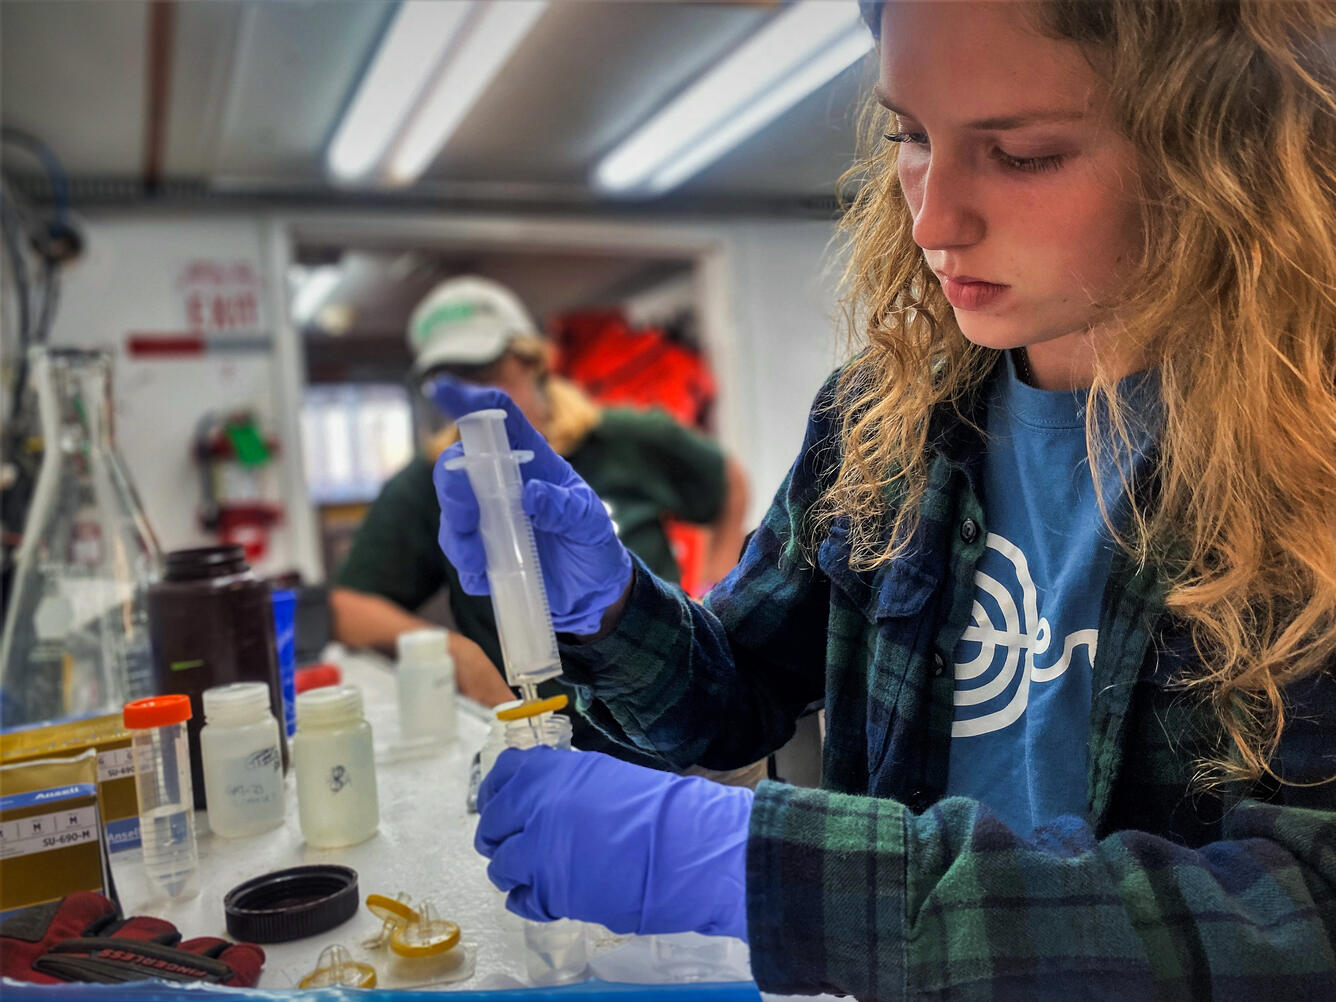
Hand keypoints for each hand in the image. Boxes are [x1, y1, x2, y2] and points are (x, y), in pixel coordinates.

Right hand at [430, 378, 632, 635]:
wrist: (594, 591)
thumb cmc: (593, 542)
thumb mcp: (591, 521)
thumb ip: (566, 507)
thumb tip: (531, 495)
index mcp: (532, 462)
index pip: (498, 419)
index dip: (469, 400)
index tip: (442, 389)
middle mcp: (503, 486)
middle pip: (458, 468)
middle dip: (452, 486)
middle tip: (465, 512)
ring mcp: (490, 520)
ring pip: (452, 515)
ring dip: (458, 534)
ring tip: (478, 559)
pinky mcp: (484, 555)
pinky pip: (462, 557)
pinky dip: (469, 568)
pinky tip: (487, 577)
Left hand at [476, 746, 751, 939]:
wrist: (686, 846)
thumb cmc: (658, 808)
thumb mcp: (604, 776)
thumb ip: (564, 784)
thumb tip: (543, 798)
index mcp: (549, 771)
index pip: (502, 777)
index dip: (498, 794)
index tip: (502, 805)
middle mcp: (534, 807)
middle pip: (491, 826)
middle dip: (498, 838)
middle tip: (515, 846)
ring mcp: (538, 852)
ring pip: (501, 867)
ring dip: (513, 872)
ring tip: (535, 876)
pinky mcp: (552, 894)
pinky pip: (522, 901)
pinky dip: (530, 901)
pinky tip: (548, 898)